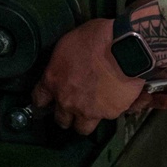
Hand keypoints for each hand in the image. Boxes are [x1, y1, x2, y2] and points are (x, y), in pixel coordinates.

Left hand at [32, 18, 166, 135]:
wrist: (126, 49)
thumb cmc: (97, 38)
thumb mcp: (70, 42)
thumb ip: (63, 61)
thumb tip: (65, 66)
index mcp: (53, 81)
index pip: (39, 99)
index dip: (42, 101)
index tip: (46, 102)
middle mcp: (67, 101)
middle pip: (61, 120)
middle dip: (65, 115)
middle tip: (73, 106)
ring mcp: (88, 110)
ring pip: (82, 127)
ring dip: (85, 120)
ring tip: (92, 111)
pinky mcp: (110, 113)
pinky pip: (107, 117)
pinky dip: (110, 111)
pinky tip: (115, 101)